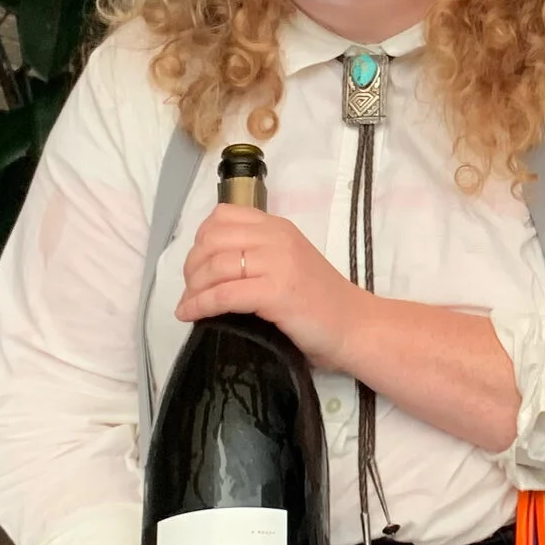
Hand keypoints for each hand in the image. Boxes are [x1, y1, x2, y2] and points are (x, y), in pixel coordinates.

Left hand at [178, 203, 363, 366]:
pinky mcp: (276, 292)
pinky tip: (191, 315)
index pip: (222, 216)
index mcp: (278, 227)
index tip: (198, 267)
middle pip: (211, 240)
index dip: (200, 241)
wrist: (356, 327)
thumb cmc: (322, 304)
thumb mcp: (289, 264)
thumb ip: (258, 256)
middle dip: (191, 267)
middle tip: (191, 291)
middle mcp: (276, 238)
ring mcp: (278, 263)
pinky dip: (200, 305)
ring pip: (214, 265)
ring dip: (193, 288)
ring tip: (189, 306)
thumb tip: (209, 269)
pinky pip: (224, 294)